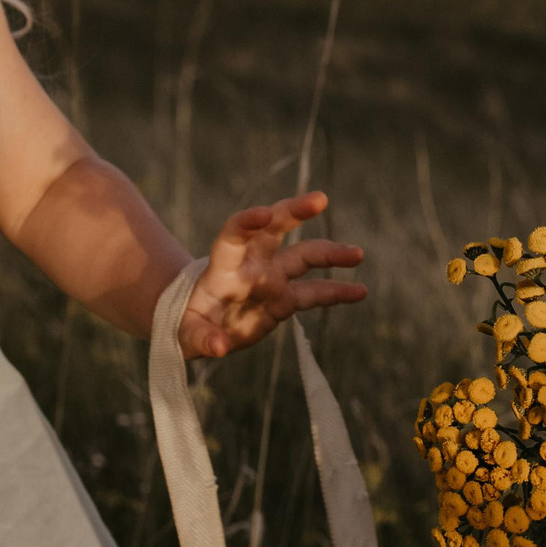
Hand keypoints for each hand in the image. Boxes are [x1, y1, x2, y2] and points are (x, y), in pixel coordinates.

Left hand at [178, 190, 367, 359]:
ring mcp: (271, 279)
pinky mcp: (285, 300)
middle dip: (295, 211)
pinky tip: (360, 291)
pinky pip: (315, 292)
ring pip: (304, 256)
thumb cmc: (186, 324)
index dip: (248, 221)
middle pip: (275, 229)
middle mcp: (252, 264)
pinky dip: (337, 291)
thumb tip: (219, 347)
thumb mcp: (185, 333)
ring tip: (357, 254)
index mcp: (224, 265)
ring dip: (330, 252)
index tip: (265, 213)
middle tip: (320, 199)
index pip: (235, 234)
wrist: (198, 326)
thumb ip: (202, 337)